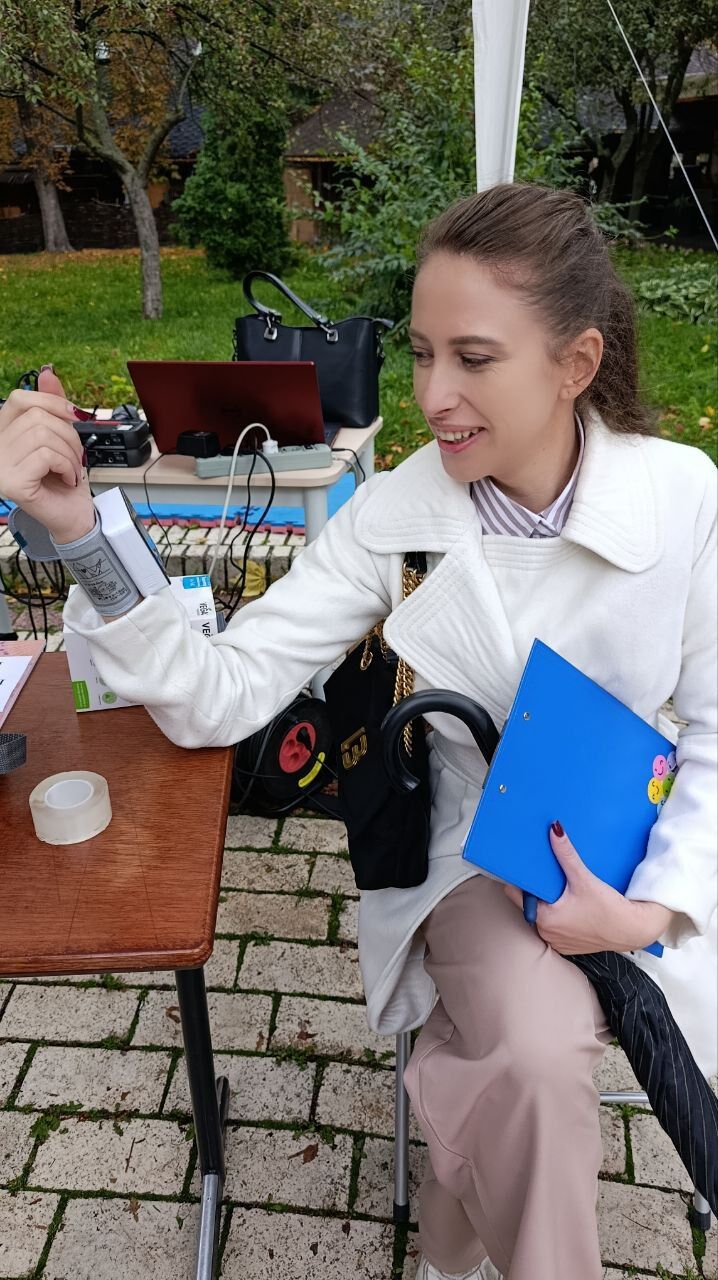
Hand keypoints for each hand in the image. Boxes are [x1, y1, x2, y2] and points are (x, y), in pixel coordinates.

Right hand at [0, 366, 94, 543]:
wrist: (73, 516)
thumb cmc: (64, 479)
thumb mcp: (61, 436)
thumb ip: (53, 406)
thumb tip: (48, 372)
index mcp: (4, 434)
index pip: (19, 399)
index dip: (50, 401)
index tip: (73, 416)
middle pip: (37, 417)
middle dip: (68, 435)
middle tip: (74, 457)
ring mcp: (0, 467)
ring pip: (43, 435)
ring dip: (69, 453)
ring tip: (70, 469)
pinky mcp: (12, 483)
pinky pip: (46, 455)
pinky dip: (66, 465)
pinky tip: (66, 478)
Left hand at [503, 821, 674, 954]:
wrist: (633, 931)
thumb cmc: (610, 910)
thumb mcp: (584, 879)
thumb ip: (566, 855)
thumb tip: (554, 831)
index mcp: (544, 918)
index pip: (516, 895)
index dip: (520, 881)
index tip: (526, 869)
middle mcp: (546, 933)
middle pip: (529, 905)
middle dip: (536, 891)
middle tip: (547, 876)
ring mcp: (556, 941)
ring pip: (542, 917)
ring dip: (548, 904)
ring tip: (560, 890)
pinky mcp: (567, 945)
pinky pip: (555, 927)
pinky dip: (559, 917)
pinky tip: (571, 906)